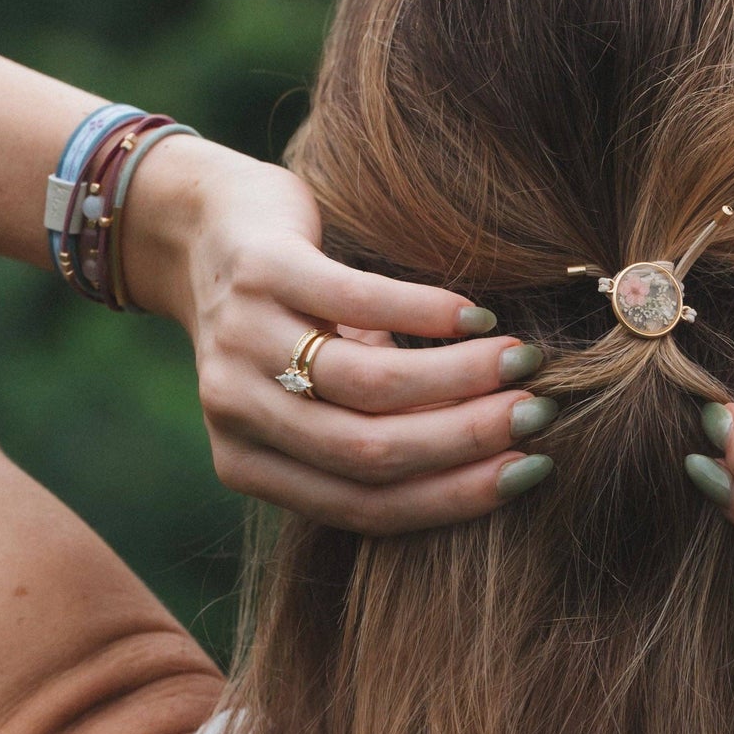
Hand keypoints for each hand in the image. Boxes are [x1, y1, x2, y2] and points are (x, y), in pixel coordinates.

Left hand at [123, 137, 555, 532]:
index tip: (531, 472)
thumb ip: (379, 432)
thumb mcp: (320, 395)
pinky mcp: (259, 271)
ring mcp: (241, 340)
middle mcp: (237, 411)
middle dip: (470, 439)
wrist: (194, 228)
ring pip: (369, 384)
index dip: (458, 495)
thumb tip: (500, 456)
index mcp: (250, 464)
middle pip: (370, 451)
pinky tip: (476, 318)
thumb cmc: (289, 324)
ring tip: (522, 361)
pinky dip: (429, 314)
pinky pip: (358, 303)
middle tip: (539, 414)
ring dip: (462, 377)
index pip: (366, 505)